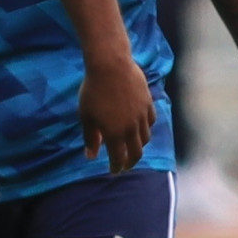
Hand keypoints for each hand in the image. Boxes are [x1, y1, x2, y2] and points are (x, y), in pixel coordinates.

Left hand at [76, 47, 154, 172]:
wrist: (110, 66)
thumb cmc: (93, 91)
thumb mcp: (86, 116)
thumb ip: (90, 137)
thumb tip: (91, 156)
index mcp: (115, 134)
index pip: (119, 158)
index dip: (116, 167)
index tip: (114, 171)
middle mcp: (132, 128)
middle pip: (136, 152)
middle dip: (130, 162)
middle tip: (125, 166)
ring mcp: (142, 116)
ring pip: (146, 137)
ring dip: (139, 146)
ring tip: (132, 147)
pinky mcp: (148, 103)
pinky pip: (151, 121)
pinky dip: (146, 128)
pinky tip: (141, 127)